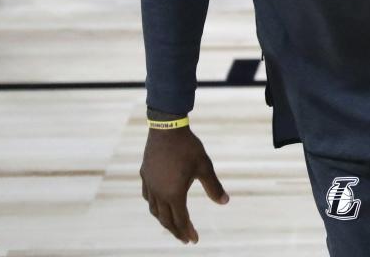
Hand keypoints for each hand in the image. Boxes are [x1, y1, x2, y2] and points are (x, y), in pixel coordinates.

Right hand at [140, 126, 228, 243]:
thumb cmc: (188, 147)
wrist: (167, 128)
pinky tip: (158, 204)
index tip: (194, 240)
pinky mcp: (145, 175)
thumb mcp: (205, 167)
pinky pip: (147, 197)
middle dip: (176, 231)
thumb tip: (225, 202)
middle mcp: (159, 193)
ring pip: (154, 210)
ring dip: (164, 220)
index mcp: (174, 194)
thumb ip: (214, 187)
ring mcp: (149, 184)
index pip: (181, 219)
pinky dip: (154, 206)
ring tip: (172, 225)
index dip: (187, 231)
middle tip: (185, 239)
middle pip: (166, 219)